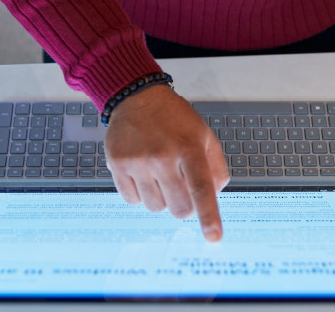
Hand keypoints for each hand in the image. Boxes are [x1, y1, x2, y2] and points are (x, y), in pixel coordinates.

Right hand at [103, 85, 229, 240]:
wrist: (138, 97)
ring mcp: (138, 160)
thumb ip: (216, 168)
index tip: (214, 237)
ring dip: (160, 198)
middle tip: (181, 187)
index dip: (208, 215)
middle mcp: (163, 155)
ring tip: (159, 174)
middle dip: (183, 206)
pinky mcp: (118, 164)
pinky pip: (132, 200)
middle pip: (178, 208)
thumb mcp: (204, 136)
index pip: (202, 188)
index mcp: (189, 147)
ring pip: (155, 207)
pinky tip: (143, 173)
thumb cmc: (175, 120)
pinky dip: (140, 193)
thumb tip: (214, 197)